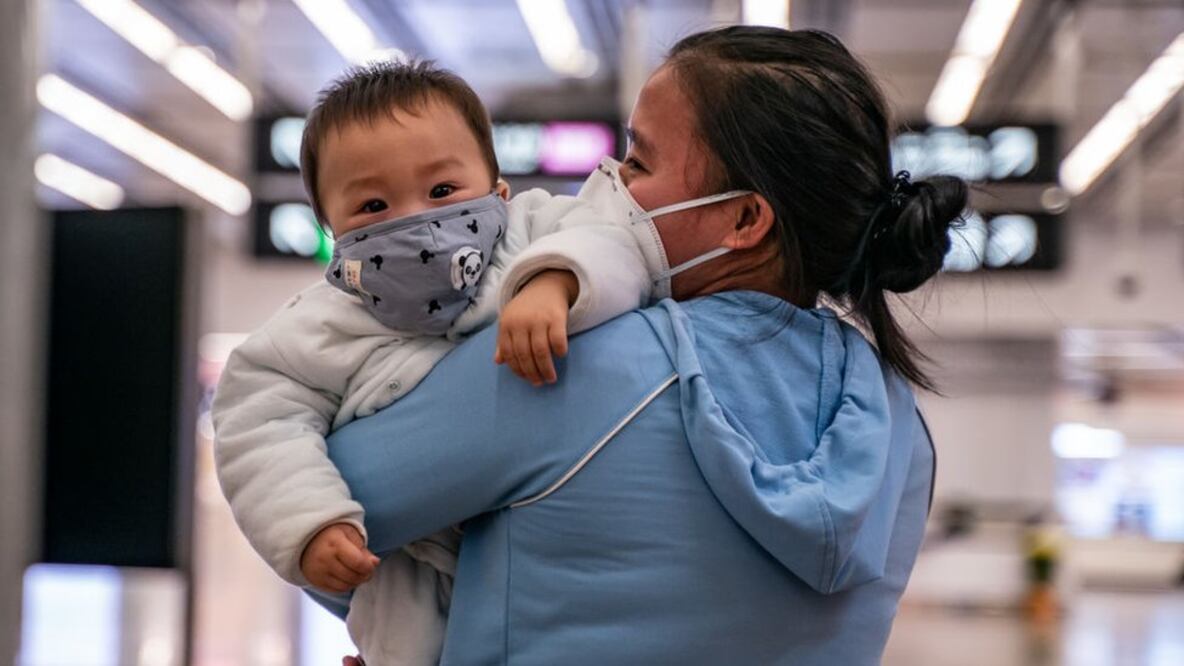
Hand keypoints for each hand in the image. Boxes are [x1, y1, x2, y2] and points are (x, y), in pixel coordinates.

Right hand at [300, 523, 379, 592]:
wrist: (306, 539)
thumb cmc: (331, 534)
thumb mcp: (349, 533)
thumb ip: (363, 549)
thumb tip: (375, 563)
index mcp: (335, 543)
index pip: (358, 563)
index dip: (369, 567)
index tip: (372, 564)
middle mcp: (324, 559)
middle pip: (353, 576)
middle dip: (365, 575)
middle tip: (367, 569)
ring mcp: (319, 572)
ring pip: (346, 586)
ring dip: (356, 582)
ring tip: (358, 572)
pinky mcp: (316, 581)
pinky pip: (336, 590)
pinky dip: (346, 586)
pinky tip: (348, 577)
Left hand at [494, 270, 577, 385]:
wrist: (546, 284)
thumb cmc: (526, 308)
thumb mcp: (510, 320)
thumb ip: (504, 340)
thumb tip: (498, 361)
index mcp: (507, 324)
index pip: (509, 353)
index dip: (517, 369)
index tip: (525, 378)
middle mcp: (521, 322)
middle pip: (525, 355)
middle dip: (532, 373)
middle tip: (539, 383)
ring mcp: (539, 319)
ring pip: (541, 351)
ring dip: (546, 369)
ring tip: (550, 378)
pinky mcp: (556, 317)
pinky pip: (558, 340)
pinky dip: (559, 351)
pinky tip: (560, 356)